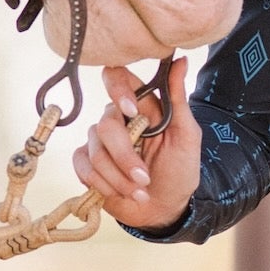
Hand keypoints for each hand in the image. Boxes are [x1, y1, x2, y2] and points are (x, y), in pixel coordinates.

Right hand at [74, 57, 197, 227]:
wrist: (164, 209)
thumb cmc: (180, 170)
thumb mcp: (187, 136)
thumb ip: (178, 99)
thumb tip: (180, 60)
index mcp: (140, 106)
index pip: (116, 78)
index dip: (118, 89)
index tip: (132, 110)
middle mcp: (117, 120)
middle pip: (106, 124)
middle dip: (124, 157)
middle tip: (144, 178)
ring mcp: (98, 142)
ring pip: (94, 151)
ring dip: (119, 178)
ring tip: (139, 190)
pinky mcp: (86, 163)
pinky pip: (83, 167)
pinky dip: (103, 184)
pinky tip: (120, 193)